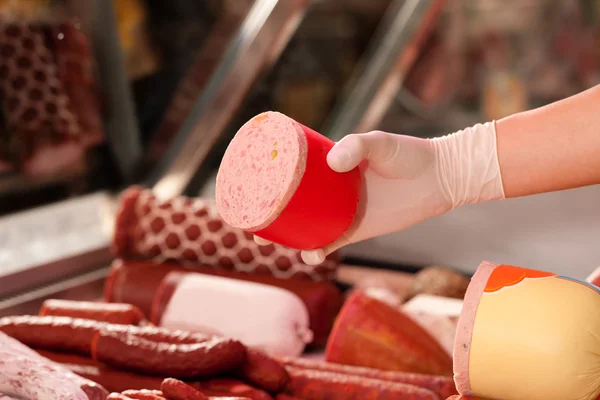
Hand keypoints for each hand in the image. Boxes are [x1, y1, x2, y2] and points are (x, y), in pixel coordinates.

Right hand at [256, 123, 503, 264]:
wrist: (439, 177)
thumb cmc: (408, 154)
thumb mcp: (379, 142)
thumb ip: (357, 146)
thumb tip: (332, 163)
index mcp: (328, 168)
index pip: (290, 175)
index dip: (267, 184)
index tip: (247, 188)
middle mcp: (330, 191)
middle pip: (291, 205)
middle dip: (268, 217)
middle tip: (251, 225)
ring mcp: (342, 211)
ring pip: (306, 226)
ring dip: (287, 237)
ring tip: (272, 242)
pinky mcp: (358, 229)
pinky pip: (330, 242)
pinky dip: (317, 250)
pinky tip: (310, 255)